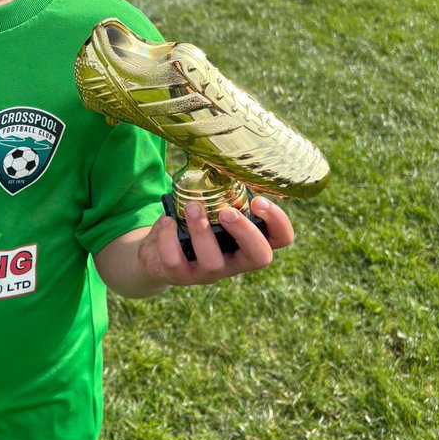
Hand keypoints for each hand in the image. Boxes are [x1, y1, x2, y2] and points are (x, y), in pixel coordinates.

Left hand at [138, 196, 293, 287]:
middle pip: (259, 257)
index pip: (281, 239)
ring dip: (202, 231)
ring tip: (192, 207)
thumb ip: (222, 196)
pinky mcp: (180, 276)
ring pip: (214, 263)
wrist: (157, 254)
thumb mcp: (212, 210)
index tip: (258, 200)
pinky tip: (167, 221)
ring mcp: (208, 273)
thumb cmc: (193, 225)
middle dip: (245, 231)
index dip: (278, 222)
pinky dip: (169, 237)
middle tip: (228, 211)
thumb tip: (222, 163)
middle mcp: (234, 262)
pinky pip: (175, 262)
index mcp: (248, 242)